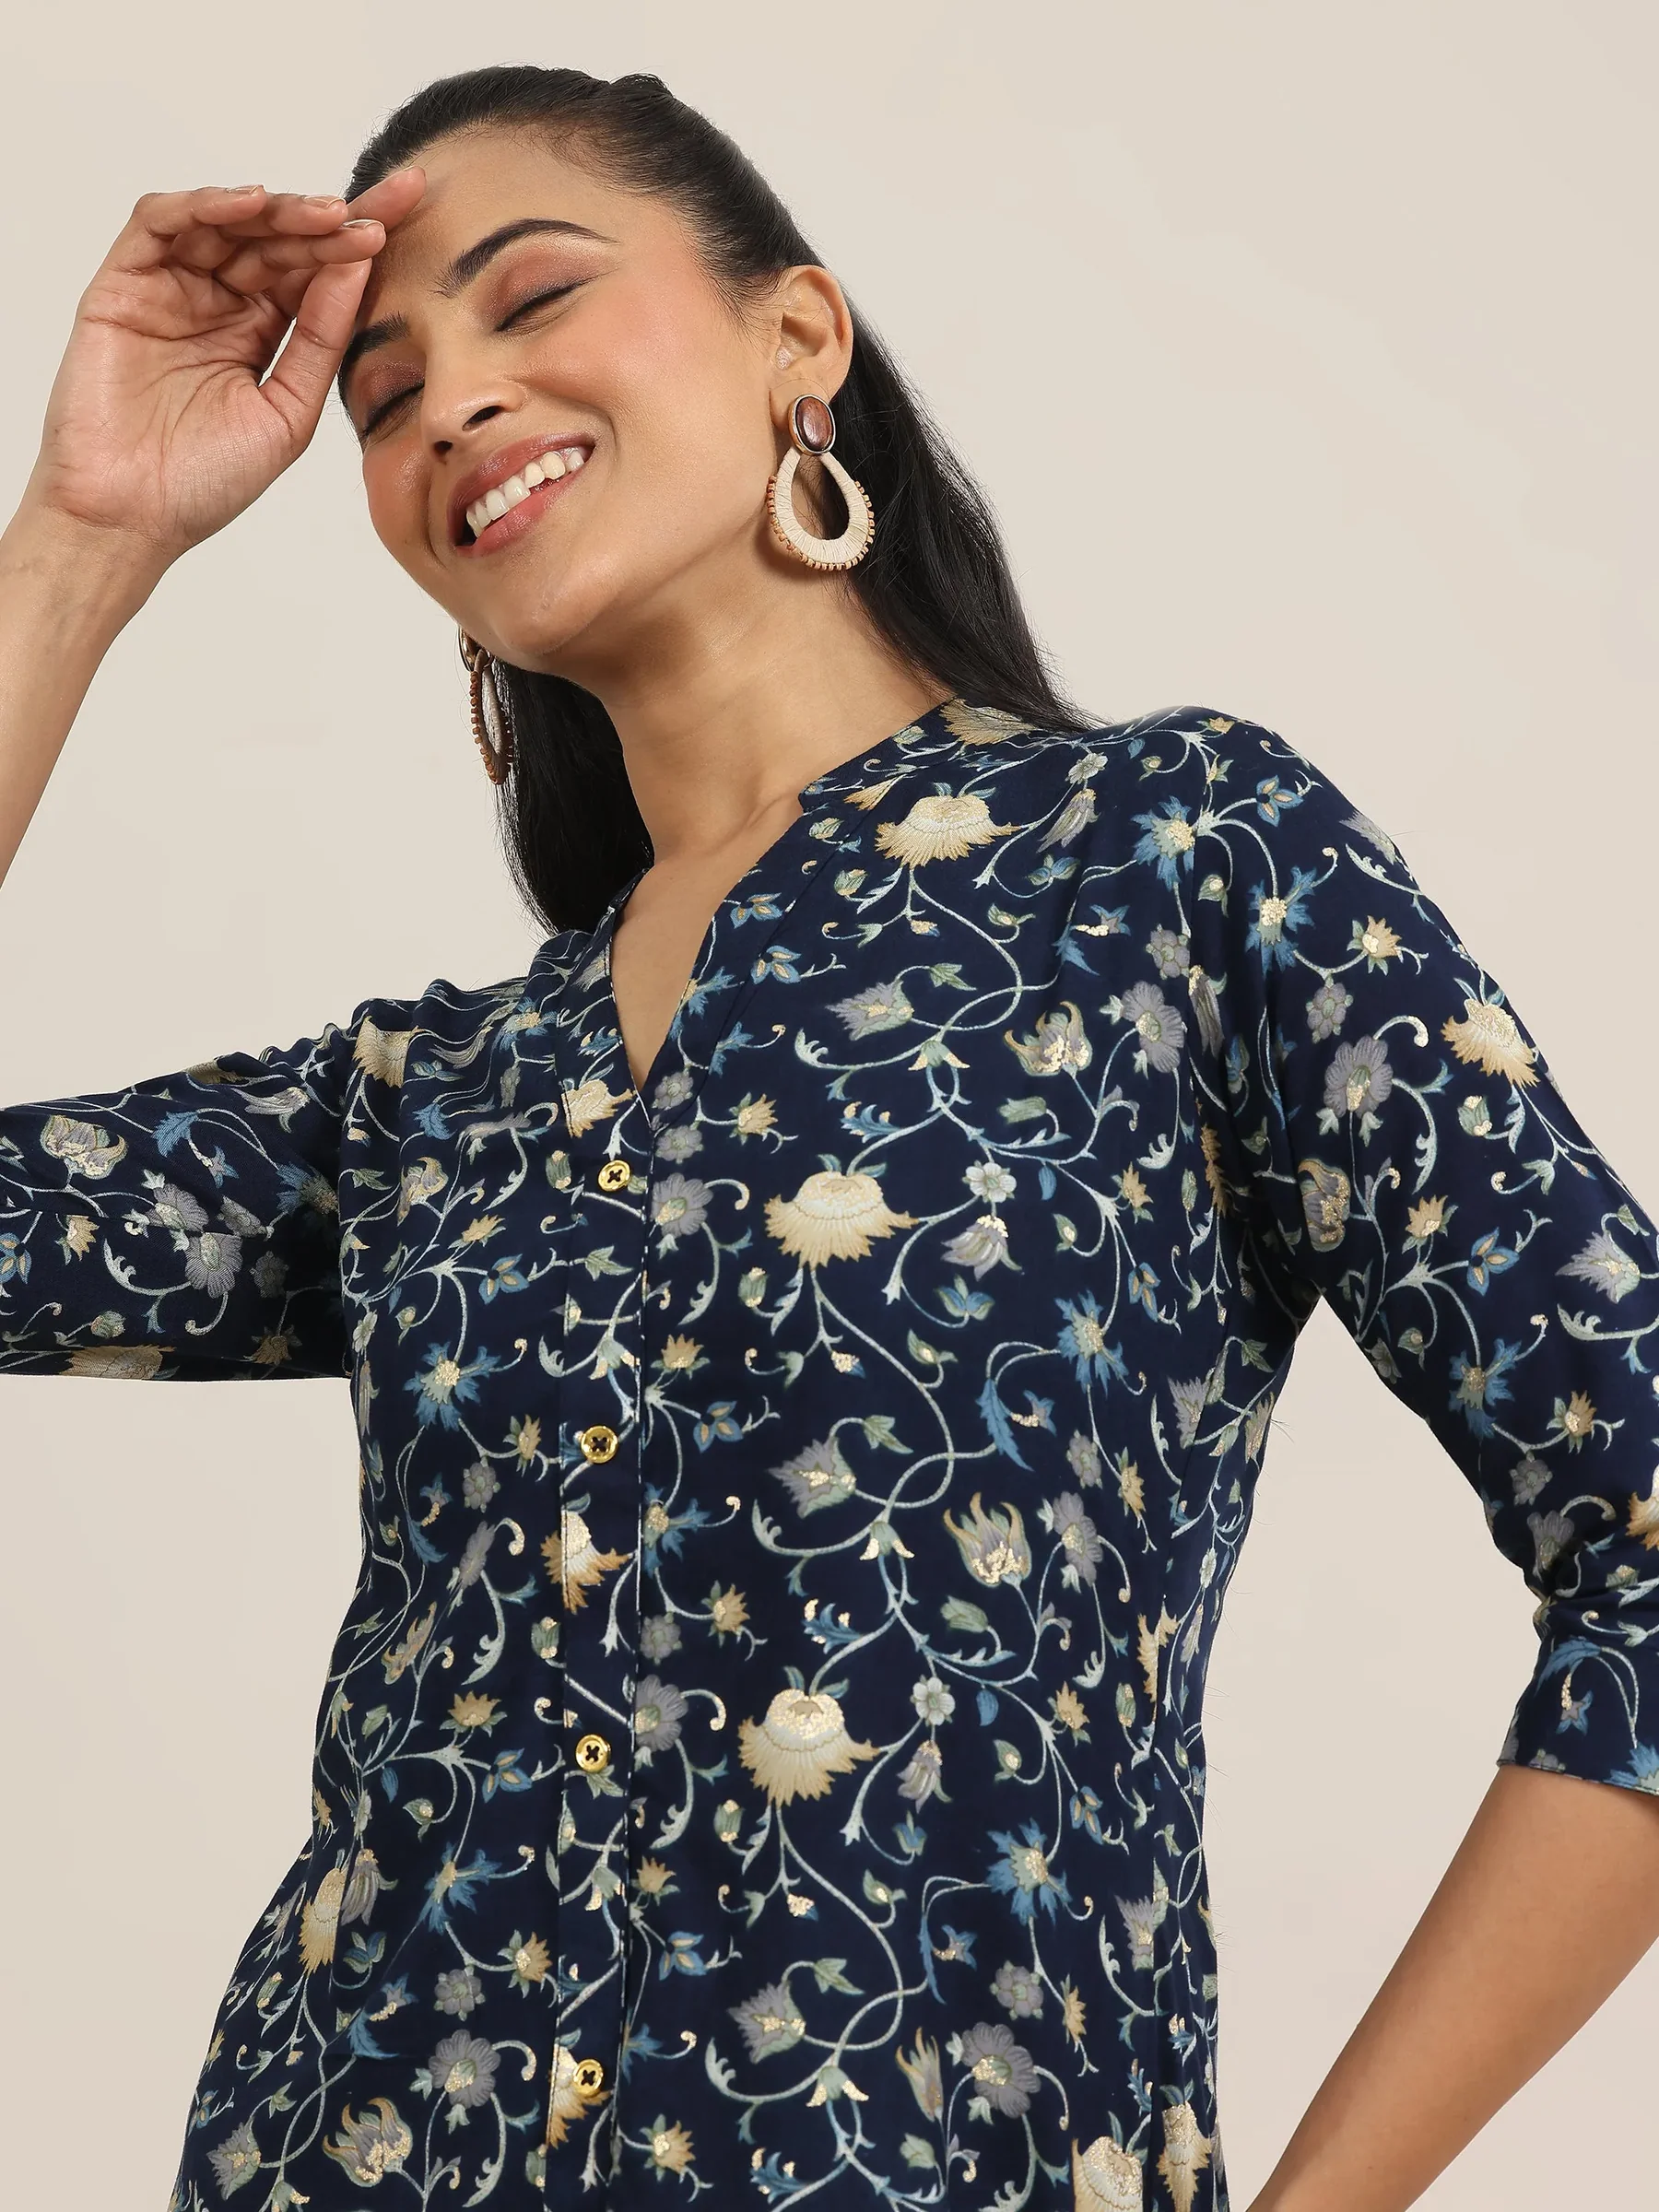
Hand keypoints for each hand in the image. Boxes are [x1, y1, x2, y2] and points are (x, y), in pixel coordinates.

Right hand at [17, 169, 425, 574]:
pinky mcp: (123, 283)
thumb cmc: (207, 481)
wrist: (131, 519)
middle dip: (329, 220)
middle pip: (277, 238)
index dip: (358, 239)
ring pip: (226, 222)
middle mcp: (218, 300)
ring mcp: (171, 288)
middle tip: (377, 215)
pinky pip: (159, 224)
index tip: (410, 210)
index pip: (315, 270)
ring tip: (326, 215)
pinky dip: (203, 206)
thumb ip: (320, 340)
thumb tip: (359, 265)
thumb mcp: (289, 411)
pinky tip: (250, 207)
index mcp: (262, 330)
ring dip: (278, 211)